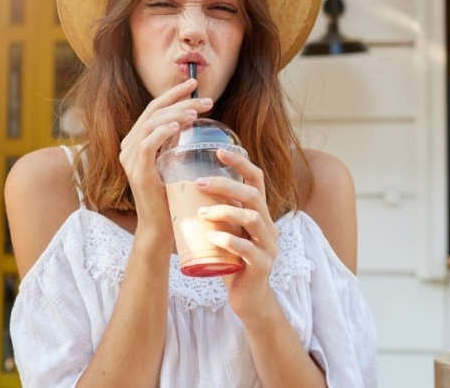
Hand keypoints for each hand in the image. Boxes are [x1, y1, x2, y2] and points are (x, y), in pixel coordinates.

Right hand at [118, 79, 211, 234]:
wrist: (163, 228)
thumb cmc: (173, 196)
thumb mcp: (175, 163)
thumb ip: (177, 143)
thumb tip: (196, 120)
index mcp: (137, 142)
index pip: (154, 109)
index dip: (173, 94)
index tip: (194, 83)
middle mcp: (129, 148)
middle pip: (153, 112)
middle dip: (179, 100)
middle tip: (205, 97)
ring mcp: (130, 160)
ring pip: (149, 125)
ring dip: (174, 114)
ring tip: (196, 111)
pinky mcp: (137, 173)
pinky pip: (145, 146)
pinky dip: (161, 133)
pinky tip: (178, 127)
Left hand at [195, 148, 279, 322]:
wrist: (248, 299)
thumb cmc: (232, 261)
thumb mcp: (225, 230)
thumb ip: (214, 212)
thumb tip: (181, 188)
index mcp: (259, 213)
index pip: (256, 179)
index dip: (240, 163)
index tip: (218, 150)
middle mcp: (268, 225)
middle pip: (253, 195)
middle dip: (226, 185)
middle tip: (198, 183)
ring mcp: (268, 245)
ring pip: (254, 218)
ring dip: (226, 211)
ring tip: (201, 213)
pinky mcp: (263, 265)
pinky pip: (248, 249)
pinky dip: (230, 240)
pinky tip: (212, 238)